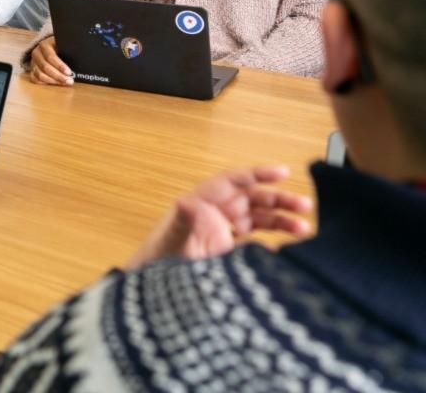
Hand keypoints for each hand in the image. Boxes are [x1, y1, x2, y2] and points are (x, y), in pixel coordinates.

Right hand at [29, 37, 73, 84]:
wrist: (50, 45)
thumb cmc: (59, 46)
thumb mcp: (64, 44)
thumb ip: (69, 49)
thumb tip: (80, 59)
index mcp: (44, 45)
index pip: (50, 56)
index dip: (60, 66)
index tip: (69, 72)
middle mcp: (36, 53)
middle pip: (45, 67)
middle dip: (58, 76)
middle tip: (69, 81)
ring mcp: (33, 62)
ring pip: (40, 75)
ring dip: (53, 81)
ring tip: (64, 83)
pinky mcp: (32, 70)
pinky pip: (35, 79)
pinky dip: (45, 83)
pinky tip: (55, 84)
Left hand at [125, 166, 311, 268]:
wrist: (154, 287)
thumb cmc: (159, 257)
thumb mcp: (172, 237)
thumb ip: (183, 221)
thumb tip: (187, 202)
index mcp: (204, 201)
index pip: (235, 180)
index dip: (259, 174)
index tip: (284, 172)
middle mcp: (216, 212)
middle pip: (253, 198)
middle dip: (279, 200)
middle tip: (305, 206)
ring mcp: (223, 230)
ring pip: (259, 218)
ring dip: (282, 221)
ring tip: (305, 229)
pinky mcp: (228, 250)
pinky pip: (255, 241)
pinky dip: (272, 244)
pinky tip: (288, 253)